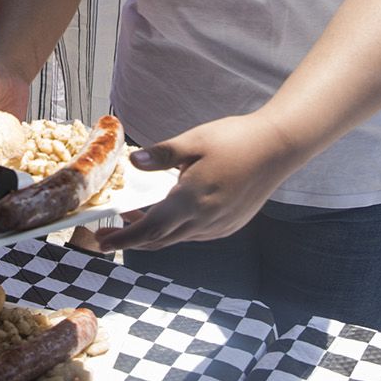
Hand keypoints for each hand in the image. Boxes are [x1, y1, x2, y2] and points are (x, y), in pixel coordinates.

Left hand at [93, 114, 302, 253]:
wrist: (278, 148)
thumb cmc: (235, 139)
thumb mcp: (193, 141)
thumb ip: (161, 156)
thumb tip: (132, 164)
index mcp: (191, 201)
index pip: (149, 229)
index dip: (123, 238)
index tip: (102, 241)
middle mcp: (205, 221)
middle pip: (160, 240)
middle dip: (132, 239)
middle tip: (108, 233)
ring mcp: (220, 226)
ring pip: (177, 238)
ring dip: (154, 233)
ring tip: (134, 216)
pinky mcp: (230, 225)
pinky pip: (195, 235)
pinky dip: (175, 230)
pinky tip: (169, 213)